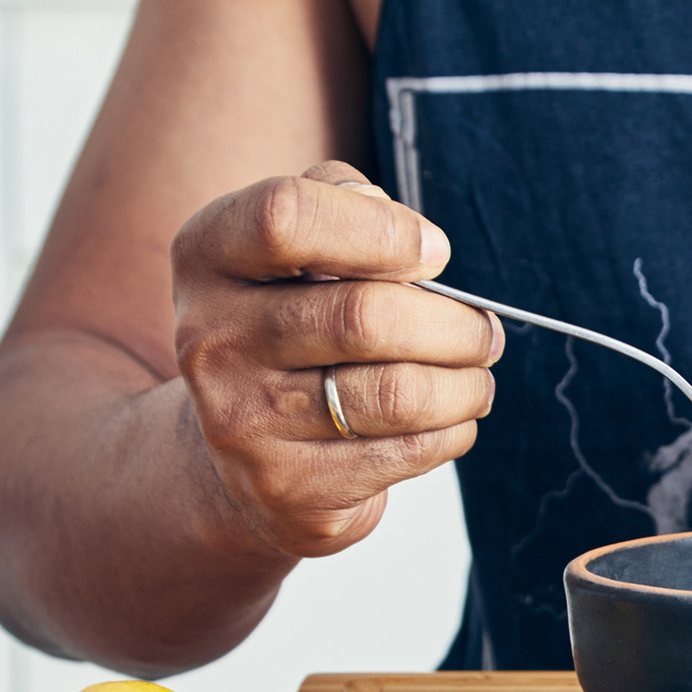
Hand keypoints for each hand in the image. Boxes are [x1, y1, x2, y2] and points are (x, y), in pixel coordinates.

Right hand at [172, 161, 500, 557]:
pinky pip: (407, 451)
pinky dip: (453, 429)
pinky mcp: (289, 485)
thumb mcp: (293, 249)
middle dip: (453, 323)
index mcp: (208, 257)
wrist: (240, 452)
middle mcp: (211, 338)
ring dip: (465, 382)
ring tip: (476, 372)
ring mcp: (245, 421)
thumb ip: (344, 206)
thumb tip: (418, 242)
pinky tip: (451, 417)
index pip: (286, 217)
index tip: (435, 253)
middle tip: (483, 330)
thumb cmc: (291, 326)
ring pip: (397, 393)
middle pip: (364, 316)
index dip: (381, 229)